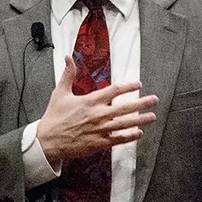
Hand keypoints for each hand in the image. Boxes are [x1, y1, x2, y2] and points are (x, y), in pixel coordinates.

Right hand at [36, 56, 157, 162]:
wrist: (47, 141)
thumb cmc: (54, 117)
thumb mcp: (60, 93)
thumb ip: (68, 74)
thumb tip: (67, 57)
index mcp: (90, 101)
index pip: (114, 90)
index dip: (128, 86)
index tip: (138, 84)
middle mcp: (98, 115)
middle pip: (125, 107)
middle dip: (142, 103)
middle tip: (155, 100)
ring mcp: (100, 130)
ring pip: (125, 124)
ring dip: (141, 120)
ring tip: (152, 116)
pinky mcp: (99, 143)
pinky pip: (118, 139)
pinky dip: (130, 136)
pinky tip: (139, 133)